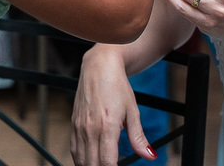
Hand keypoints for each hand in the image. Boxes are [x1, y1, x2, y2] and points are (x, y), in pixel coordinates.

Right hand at [71, 46, 155, 165]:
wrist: (99, 67)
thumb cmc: (117, 87)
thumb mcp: (132, 111)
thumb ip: (138, 138)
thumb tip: (150, 155)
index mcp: (107, 126)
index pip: (107, 162)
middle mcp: (90, 129)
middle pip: (92, 165)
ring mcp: (79, 127)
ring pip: (80, 160)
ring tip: (103, 164)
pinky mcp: (73, 124)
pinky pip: (74, 150)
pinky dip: (81, 159)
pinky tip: (91, 160)